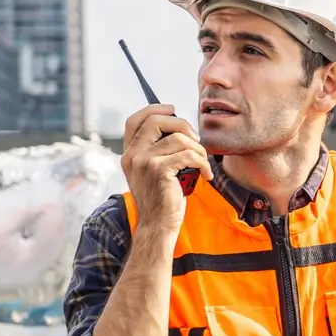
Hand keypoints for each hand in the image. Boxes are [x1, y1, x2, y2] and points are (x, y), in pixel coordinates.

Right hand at [121, 104, 213, 234]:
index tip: (173, 110)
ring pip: (178, 138)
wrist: (157, 226)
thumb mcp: (154, 172)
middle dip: (182, 125)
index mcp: (129, 154)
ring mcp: (144, 162)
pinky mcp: (159, 171)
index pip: (134, 120)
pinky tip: (206, 175)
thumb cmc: (162, 199)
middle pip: (156, 121)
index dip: (154, 109)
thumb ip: (157, 152)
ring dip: (198, 149)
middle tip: (196, 141)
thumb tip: (181, 128)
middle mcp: (132, 155)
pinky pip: (188, 155)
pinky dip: (203, 163)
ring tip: (203, 163)